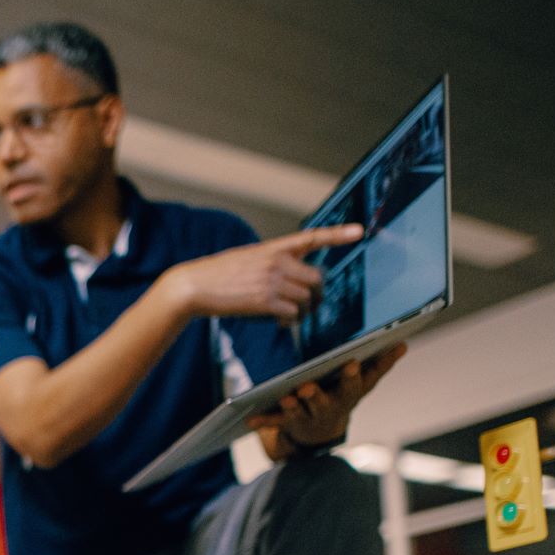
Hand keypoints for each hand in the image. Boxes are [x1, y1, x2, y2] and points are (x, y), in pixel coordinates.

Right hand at [161, 223, 364, 321]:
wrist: (194, 286)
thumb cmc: (218, 274)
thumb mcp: (248, 258)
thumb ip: (272, 264)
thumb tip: (293, 283)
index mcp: (274, 248)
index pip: (312, 238)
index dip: (338, 234)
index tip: (360, 232)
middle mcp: (277, 262)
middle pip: (317, 279)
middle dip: (316, 294)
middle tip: (309, 305)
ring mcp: (273, 281)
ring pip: (307, 298)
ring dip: (303, 311)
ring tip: (289, 315)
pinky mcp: (266, 301)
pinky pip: (294, 314)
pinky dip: (291, 321)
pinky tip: (280, 322)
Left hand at [248, 343, 406, 449]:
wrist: (322, 432)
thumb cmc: (344, 395)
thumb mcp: (365, 382)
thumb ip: (381, 363)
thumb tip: (403, 343)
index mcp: (351, 393)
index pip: (356, 383)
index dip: (353, 376)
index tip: (350, 364)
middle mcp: (332, 406)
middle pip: (327, 401)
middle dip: (319, 395)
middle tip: (309, 386)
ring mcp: (310, 416)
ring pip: (301, 411)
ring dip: (294, 406)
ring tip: (286, 397)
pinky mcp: (290, 422)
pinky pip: (276, 421)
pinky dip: (263, 420)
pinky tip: (250, 419)